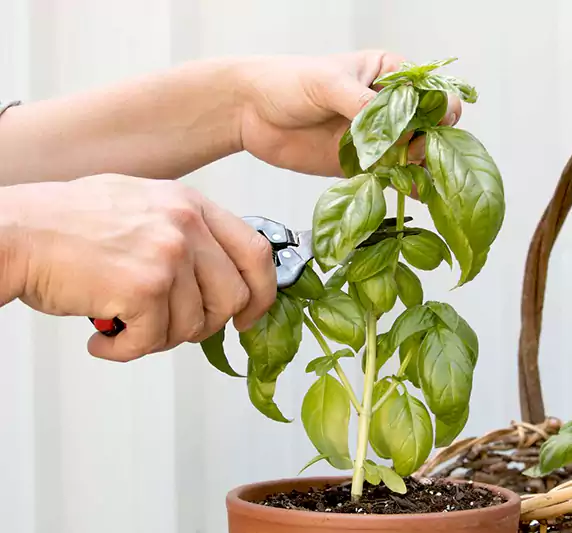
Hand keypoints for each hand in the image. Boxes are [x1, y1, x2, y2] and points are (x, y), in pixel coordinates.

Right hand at [0, 174, 274, 360]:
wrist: (14, 233)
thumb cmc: (67, 223)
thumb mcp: (142, 206)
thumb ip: (186, 233)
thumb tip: (216, 275)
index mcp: (191, 205)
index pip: (257, 253)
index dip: (262, 292)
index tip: (248, 316)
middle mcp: (187, 226)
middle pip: (234, 297)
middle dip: (205, 325)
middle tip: (168, 327)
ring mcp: (168, 255)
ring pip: (194, 325)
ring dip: (157, 338)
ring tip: (123, 325)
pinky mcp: (144, 288)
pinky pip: (154, 341)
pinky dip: (125, 350)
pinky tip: (103, 337)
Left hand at [235, 50, 462, 176]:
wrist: (250, 112)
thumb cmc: (287, 82)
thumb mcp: (328, 83)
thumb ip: (362, 104)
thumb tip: (392, 131)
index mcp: (390, 75)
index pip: (431, 92)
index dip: (438, 109)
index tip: (427, 124)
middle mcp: (390, 108)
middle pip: (430, 127)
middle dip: (431, 141)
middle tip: (413, 149)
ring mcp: (380, 139)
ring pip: (417, 156)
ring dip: (421, 166)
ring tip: (409, 170)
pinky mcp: (365, 166)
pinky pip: (394, 178)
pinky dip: (404, 186)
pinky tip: (410, 191)